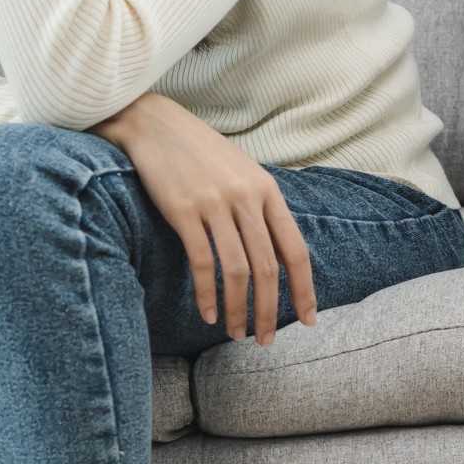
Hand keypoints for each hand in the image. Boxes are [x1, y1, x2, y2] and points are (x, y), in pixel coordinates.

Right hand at [92, 95, 316, 345]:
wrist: (155, 123)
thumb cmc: (201, 154)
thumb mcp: (244, 175)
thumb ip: (264, 212)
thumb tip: (280, 259)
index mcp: (268, 191)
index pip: (295, 250)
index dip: (304, 288)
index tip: (308, 319)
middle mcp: (246, 198)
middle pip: (268, 268)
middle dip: (271, 310)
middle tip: (266, 340)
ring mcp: (215, 203)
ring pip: (238, 270)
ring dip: (239, 309)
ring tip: (237, 333)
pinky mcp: (183, 210)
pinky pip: (202, 262)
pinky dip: (207, 294)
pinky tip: (208, 314)